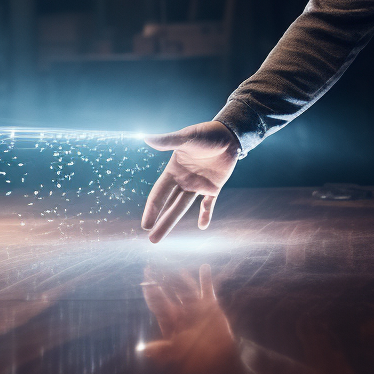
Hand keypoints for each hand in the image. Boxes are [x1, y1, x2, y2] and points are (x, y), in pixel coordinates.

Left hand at [140, 264, 242, 373]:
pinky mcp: (209, 305)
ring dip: (180, 277)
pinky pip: (206, 288)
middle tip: (153, 266)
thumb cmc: (196, 355)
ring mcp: (195, 306)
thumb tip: (143, 350)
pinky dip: (206, 278)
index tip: (144, 278)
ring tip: (174, 266)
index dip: (150, 290)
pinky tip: (204, 267)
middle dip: (160, 279)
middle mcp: (181, 310)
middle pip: (169, 291)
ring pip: (185, 287)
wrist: (218, 356)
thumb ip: (162, 349)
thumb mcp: (178, 351)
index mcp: (171, 319)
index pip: (157, 301)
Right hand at [141, 121, 239, 242]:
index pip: (159, 193)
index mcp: (173, 170)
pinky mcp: (214, 187)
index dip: (152, 209)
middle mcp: (183, 180)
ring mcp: (198, 185)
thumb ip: (168, 141)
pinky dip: (206, 214)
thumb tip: (146, 138)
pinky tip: (203, 226)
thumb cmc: (206, 133)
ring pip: (183, 207)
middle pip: (169, 205)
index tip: (144, 225)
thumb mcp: (187, 138)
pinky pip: (208, 204)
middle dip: (160, 222)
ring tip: (161, 237)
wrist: (229, 134)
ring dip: (172, 221)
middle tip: (152, 240)